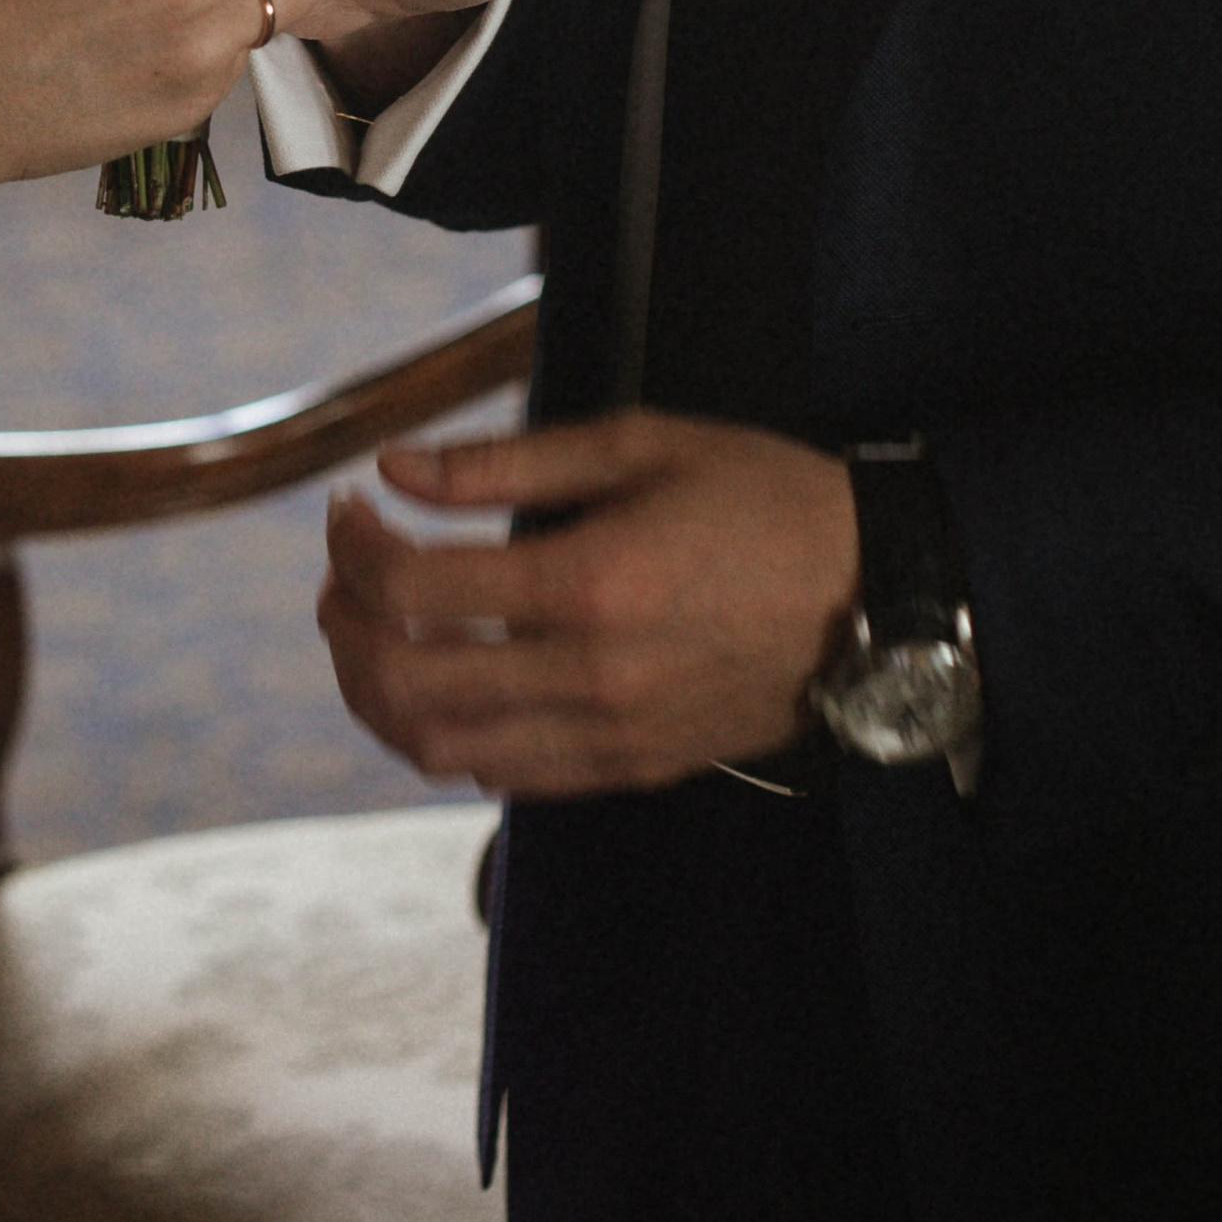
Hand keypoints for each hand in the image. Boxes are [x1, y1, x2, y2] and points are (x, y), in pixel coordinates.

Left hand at [318, 410, 859, 795]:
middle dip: (344, 624)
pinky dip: (447, 736)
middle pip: (404, 681)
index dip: (355, 544)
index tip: (351, 504)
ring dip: (378, 692)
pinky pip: (504, 777)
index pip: (414, 587)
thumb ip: (508, 462)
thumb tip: (398, 468)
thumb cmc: (763, 499)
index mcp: (590, 582)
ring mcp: (611, 736)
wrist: (877, 595)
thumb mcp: (640, 444)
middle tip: (344, 573)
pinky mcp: (631, 769)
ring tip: (375, 631)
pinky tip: (447, 680)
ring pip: (439, 748)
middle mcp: (590, 675)